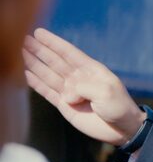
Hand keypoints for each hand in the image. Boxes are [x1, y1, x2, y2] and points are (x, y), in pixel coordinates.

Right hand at [22, 28, 144, 145]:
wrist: (123, 129)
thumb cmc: (119, 107)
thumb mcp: (106, 92)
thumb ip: (83, 88)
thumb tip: (66, 95)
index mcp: (91, 70)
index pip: (68, 52)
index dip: (53, 42)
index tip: (38, 32)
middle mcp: (79, 79)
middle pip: (55, 61)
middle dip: (39, 50)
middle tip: (23, 40)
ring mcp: (71, 92)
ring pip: (48, 75)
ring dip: (35, 64)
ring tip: (20, 53)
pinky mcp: (65, 105)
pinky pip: (48, 92)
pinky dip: (37, 83)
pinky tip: (26, 74)